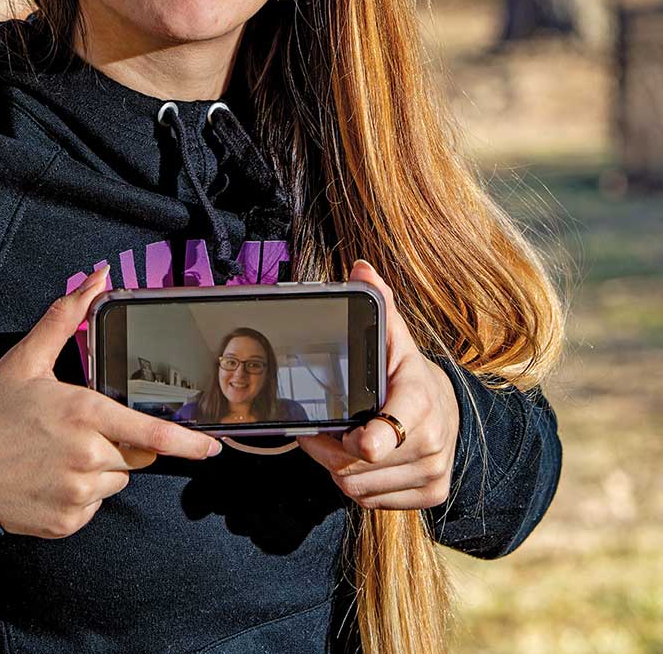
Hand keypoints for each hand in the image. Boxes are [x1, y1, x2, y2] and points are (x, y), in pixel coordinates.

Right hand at [0, 265, 221, 537]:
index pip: (151, 434)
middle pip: (135, 454)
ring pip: (116, 480)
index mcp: (85, 414)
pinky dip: (82, 493)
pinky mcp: (66, 522)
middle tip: (76, 430)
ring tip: (58, 454)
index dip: (187, 442)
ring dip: (100, 468)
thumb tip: (98, 277)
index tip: (212, 447)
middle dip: (119, 441)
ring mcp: (77, 494)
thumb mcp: (27, 358)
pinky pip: (94, 505)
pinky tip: (51, 477)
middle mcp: (87, 457)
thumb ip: (66, 315)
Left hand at [297, 260, 458, 509]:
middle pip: (358, 465)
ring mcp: (433, 472)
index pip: (390, 431)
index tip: (352, 438)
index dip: (366, 441)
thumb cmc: (410, 376)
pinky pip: (372, 502)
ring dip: (339, 468)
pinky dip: (358, 485)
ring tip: (339, 442)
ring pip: (360, 487)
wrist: (451, 413)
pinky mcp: (431, 496)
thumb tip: (361, 268)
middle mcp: (432, 441)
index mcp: (418, 399)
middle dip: (329, 449)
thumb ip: (379, 306)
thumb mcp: (396, 341)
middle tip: (320, 430)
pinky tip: (360, 462)